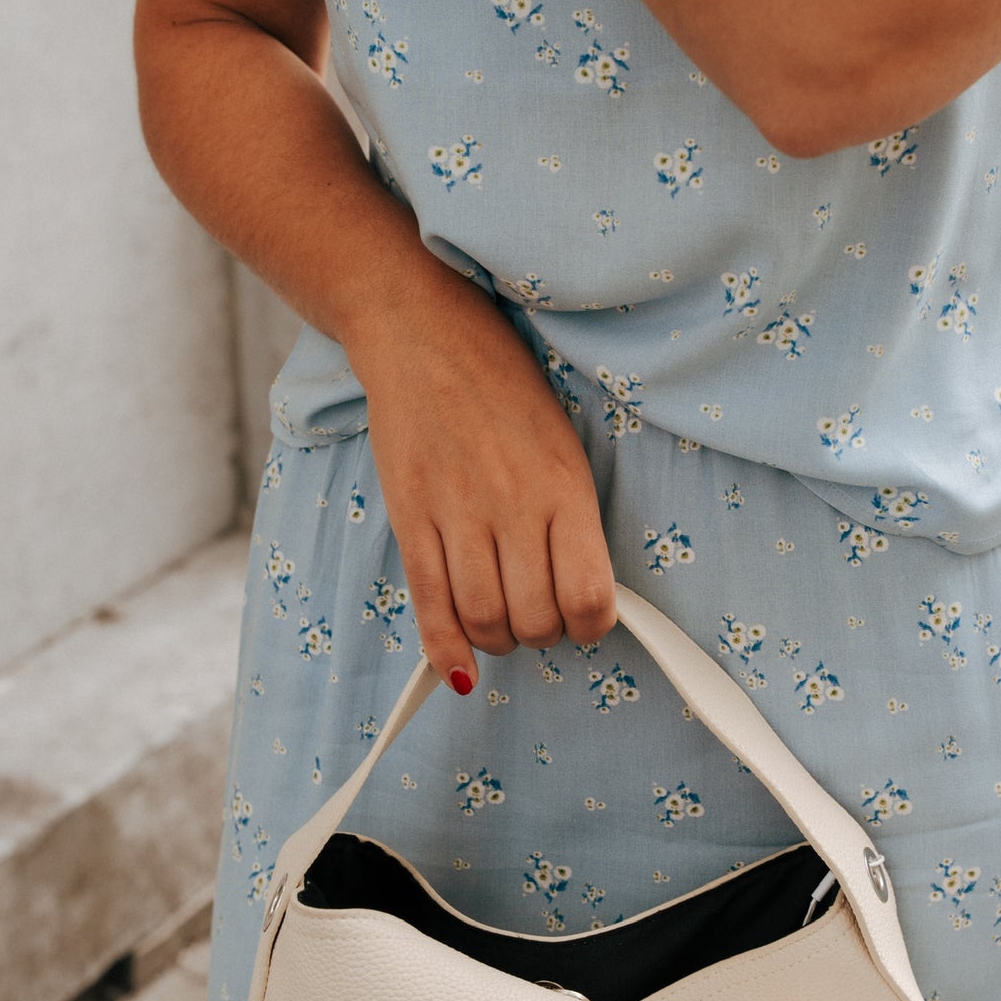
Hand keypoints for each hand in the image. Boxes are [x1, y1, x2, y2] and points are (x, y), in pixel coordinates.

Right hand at [347, 276, 617, 692]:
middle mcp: (514, 505)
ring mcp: (456, 512)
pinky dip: (444, 647)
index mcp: (565, 486)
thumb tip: (583, 596)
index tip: (585, 619)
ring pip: (483, 619)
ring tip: (500, 625)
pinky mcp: (409, 514)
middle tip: (538, 617)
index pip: (590, 597)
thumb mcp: (561, 446)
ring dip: (496, 642)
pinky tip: (457, 665)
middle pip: (534, 619)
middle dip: (541, 636)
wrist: (424, 335)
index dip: (591, 626)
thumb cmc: (504, 389)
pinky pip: (428, 601)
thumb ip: (571, 519)